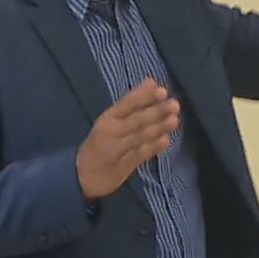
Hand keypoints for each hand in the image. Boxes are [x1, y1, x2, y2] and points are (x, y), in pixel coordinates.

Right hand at [75, 80, 180, 200]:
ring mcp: (116, 149)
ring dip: (158, 128)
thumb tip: (152, 83)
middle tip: (175, 104)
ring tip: (174, 120)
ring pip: (139, 137)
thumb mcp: (110, 121)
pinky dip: (153, 147)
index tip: (161, 90)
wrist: (83, 174)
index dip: (143, 97)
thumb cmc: (101, 142)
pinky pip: (140, 155)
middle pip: (136, 121)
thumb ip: (130, 105)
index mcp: (107, 118)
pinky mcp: (123, 166)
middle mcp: (111, 132)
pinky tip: (166, 141)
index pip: (126, 104)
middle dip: (156, 112)